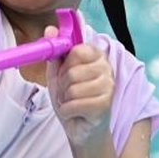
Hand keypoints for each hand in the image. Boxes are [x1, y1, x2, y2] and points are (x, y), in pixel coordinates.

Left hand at [45, 26, 113, 149]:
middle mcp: (106, 69)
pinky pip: (73, 104)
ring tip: (72, 103)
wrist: (81, 129)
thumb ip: (55, 53)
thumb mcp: (57, 74)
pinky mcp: (105, 104)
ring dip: (64, 99)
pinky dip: (67, 111)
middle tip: (68, 93)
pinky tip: (75, 113)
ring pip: (71, 88)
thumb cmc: (71, 99)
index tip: (66, 72)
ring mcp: (108, 86)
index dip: (65, 64)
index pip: (77, 49)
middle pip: (71, 70)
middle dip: (62, 85)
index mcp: (96, 57)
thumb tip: (50, 29)